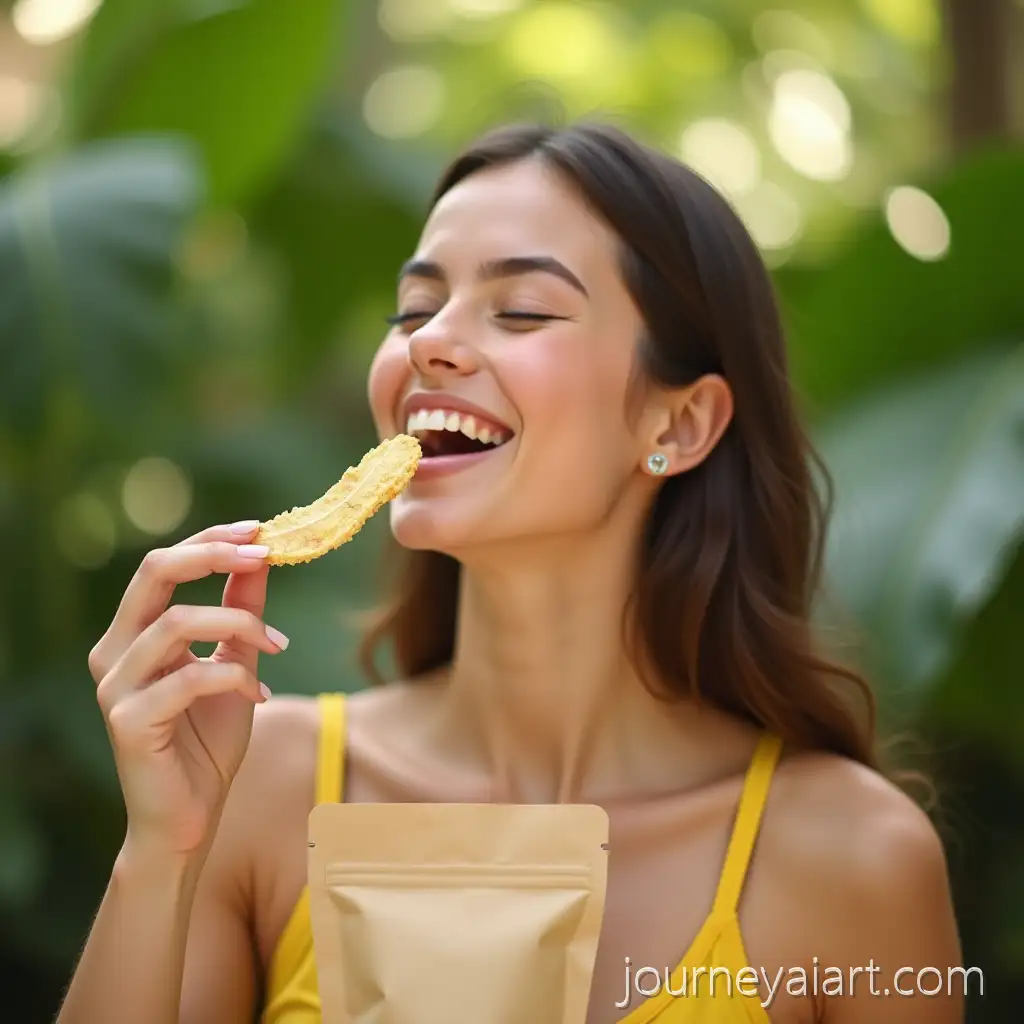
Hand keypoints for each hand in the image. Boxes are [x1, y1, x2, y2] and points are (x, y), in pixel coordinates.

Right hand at [88, 521, 287, 857]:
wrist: (189, 818)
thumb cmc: (206, 742)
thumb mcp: (234, 664)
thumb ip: (241, 613)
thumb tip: (262, 557)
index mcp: (135, 633)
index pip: (163, 564)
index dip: (211, 540)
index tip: (261, 532)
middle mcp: (115, 652)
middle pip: (155, 572)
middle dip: (214, 555)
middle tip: (265, 556)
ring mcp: (116, 687)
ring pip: (177, 621)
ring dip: (240, 624)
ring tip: (276, 646)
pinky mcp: (127, 722)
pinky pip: (189, 677)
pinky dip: (235, 676)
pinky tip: (260, 692)